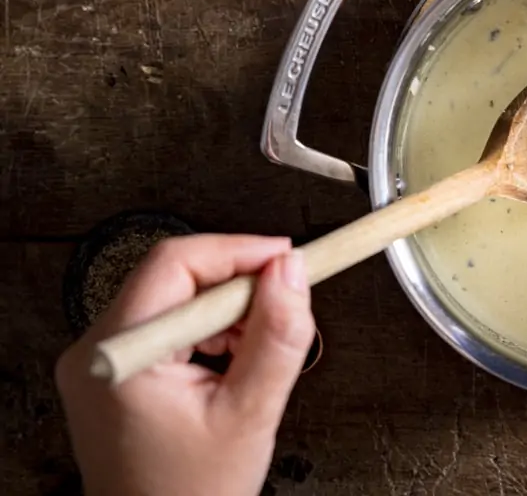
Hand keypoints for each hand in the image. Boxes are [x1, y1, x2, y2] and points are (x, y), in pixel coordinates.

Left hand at [56, 234, 314, 495]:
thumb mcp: (250, 413)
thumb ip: (277, 336)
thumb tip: (291, 272)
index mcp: (120, 357)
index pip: (176, 263)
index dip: (239, 251)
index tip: (287, 257)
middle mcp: (98, 351)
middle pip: (174, 276)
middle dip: (239, 285)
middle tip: (285, 303)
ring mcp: (103, 362)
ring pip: (176, 297)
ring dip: (228, 310)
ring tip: (260, 346)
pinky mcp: (118, 373)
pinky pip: (169, 325)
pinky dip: (211, 331)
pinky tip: (236, 359)